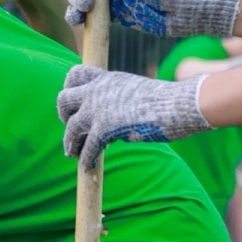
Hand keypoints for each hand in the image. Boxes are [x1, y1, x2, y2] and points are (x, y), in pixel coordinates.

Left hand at [57, 66, 212, 167]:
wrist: (177, 104)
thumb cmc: (167, 99)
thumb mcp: (137, 91)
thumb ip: (120, 99)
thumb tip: (113, 118)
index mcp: (107, 78)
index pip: (75, 74)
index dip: (69, 87)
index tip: (73, 100)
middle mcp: (98, 91)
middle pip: (64, 98)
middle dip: (64, 114)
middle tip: (70, 126)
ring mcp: (98, 109)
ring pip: (71, 126)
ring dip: (70, 142)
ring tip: (71, 153)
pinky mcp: (105, 129)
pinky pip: (88, 147)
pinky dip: (86, 158)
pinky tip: (87, 167)